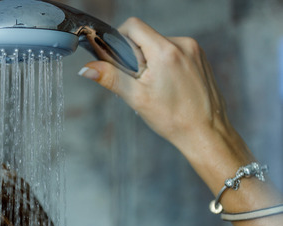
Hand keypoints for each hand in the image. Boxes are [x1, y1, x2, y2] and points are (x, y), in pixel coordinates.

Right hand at [79, 18, 237, 158]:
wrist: (205, 131)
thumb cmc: (174, 118)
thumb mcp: (136, 97)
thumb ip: (110, 77)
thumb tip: (87, 68)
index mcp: (166, 51)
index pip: (134, 26)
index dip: (120, 38)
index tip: (119, 60)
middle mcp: (183, 44)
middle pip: (146, 36)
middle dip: (136, 55)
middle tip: (139, 82)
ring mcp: (194, 50)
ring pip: (159, 44)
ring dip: (151, 60)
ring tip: (156, 87)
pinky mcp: (200, 57)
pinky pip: (174, 51)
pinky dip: (165, 64)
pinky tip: (168, 86)